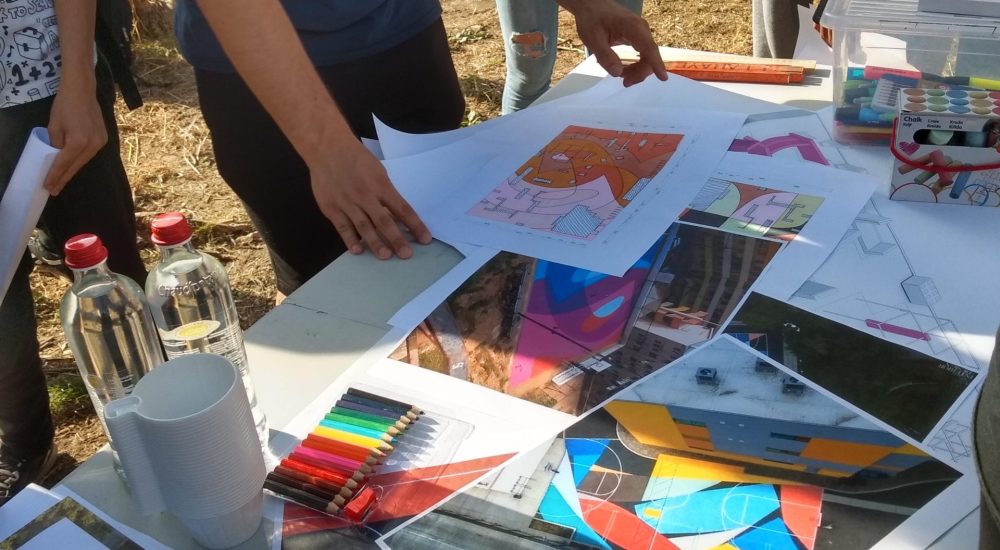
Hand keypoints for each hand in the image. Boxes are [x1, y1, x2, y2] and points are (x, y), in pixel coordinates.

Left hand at [44, 76, 106, 194]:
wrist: (82, 91)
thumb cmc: (65, 105)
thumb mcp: (54, 125)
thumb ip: (55, 144)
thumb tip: (55, 157)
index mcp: (78, 141)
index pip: (63, 164)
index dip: (55, 176)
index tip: (48, 188)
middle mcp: (92, 145)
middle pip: (75, 166)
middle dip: (63, 178)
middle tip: (54, 190)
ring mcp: (100, 143)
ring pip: (83, 161)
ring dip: (72, 170)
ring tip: (61, 180)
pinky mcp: (103, 139)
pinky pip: (89, 154)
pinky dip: (79, 160)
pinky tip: (72, 165)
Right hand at [309, 140, 431, 259]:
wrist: (327, 148)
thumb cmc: (356, 158)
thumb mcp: (378, 171)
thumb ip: (385, 193)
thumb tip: (396, 215)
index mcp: (381, 185)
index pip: (402, 209)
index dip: (415, 225)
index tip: (425, 239)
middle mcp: (365, 196)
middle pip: (384, 221)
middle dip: (397, 239)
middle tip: (406, 254)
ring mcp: (347, 203)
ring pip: (364, 227)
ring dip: (375, 243)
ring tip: (385, 256)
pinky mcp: (331, 208)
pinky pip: (342, 227)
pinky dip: (350, 239)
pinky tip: (358, 250)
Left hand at [560, 0, 667, 85]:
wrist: (590, 5)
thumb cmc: (591, 20)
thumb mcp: (593, 40)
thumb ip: (605, 57)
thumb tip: (618, 73)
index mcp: (633, 28)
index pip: (649, 49)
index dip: (657, 64)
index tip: (663, 78)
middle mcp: (641, 29)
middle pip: (649, 56)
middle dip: (639, 72)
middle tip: (624, 82)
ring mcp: (641, 32)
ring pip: (647, 56)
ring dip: (637, 69)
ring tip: (621, 74)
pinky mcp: (637, 34)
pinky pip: (642, 52)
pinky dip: (636, 63)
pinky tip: (624, 68)